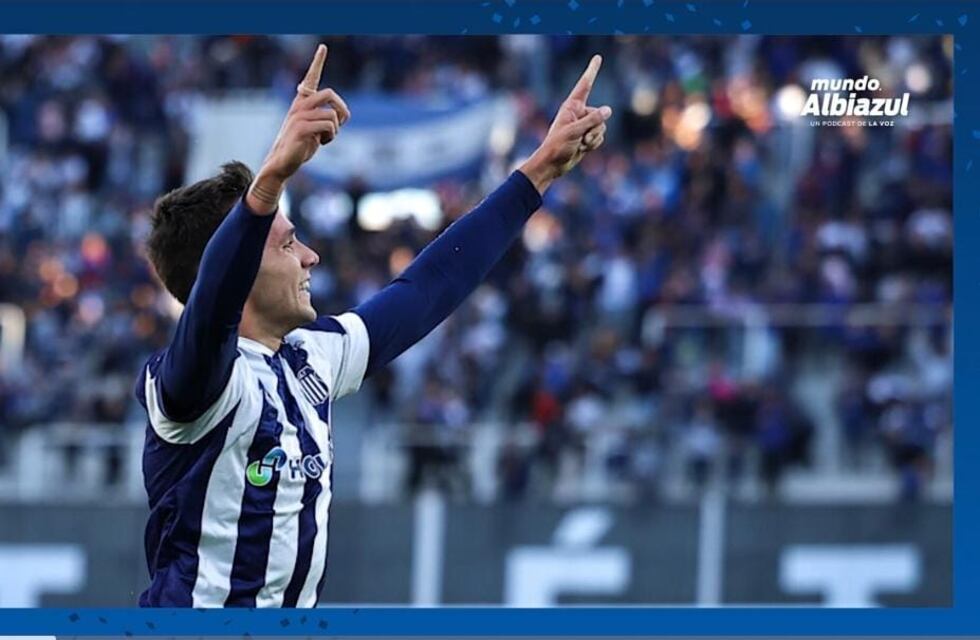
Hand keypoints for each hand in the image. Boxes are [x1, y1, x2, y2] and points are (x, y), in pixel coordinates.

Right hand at [248, 44, 350, 212]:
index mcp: (302, 103)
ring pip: (332, 113)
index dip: (317, 62)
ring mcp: (299, 116)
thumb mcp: (314, 128)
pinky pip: (328, 125)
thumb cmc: (300, 146)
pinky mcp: (301, 128)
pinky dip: (331, 135)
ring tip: (327, 138)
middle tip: (341, 123)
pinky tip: (323, 143)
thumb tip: (339, 114)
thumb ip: (323, 116)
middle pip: (330, 93)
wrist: (283, 163)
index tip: (323, 47)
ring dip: (336, 128)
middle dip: (342, 109)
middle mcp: (299, 106)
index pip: (310, 78)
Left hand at [520, 55, 611, 193]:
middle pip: (600, 115)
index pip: (584, 85)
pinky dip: (594, 144)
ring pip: (602, 127)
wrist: (553, 164)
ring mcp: (584, 125)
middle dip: (594, 129)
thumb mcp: (575, 131)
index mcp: (572, 107)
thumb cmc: (558, 145)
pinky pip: (600, 137)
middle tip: (580, 138)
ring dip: (593, 138)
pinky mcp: (587, 136)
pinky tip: (582, 148)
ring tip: (579, 144)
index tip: (597, 58)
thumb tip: (608, 110)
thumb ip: (592, 120)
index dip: (592, 71)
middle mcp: (579, 113)